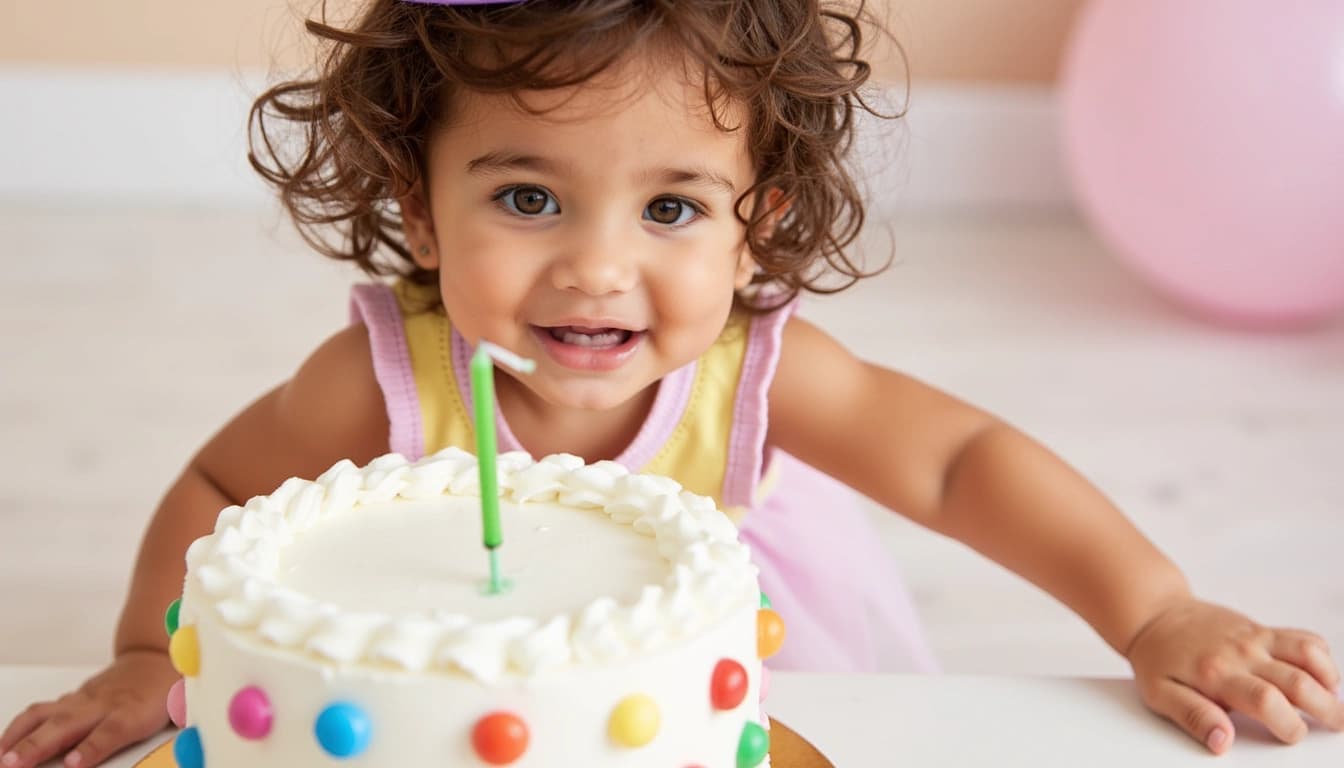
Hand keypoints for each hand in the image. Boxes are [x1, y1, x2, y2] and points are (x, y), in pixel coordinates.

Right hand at [0, 650, 177, 767]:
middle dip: (38, 747)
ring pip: (44, 715)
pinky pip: (39, 712)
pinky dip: (17, 729)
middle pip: (67, 725)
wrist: (155, 658)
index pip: (111, 731)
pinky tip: (3, 747)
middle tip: (14, 766)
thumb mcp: (181, 711)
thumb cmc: (166, 690)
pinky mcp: (71, 699)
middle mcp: (103, 704)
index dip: (92, 747)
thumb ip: (182, 729)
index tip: (74, 763)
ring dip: (18, 738)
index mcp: (133, 712)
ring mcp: (82, 700)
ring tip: (1, 760)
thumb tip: (196, 747)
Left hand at [1125, 598, 1343, 753]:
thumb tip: (1222, 742)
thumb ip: (1193, 717)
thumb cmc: (1157, 658)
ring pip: (1308, 655)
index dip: (1288, 724)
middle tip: (1335, 725)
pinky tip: (1322, 676)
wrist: (1154, 614)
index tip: (1292, 735)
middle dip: (1325, 709)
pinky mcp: (1261, 629)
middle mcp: (1241, 654)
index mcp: (1217, 675)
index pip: (1266, 701)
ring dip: (1329, 680)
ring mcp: (1255, 638)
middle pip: (1298, 682)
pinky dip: (1321, 656)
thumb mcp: (1159, 693)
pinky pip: (1301, 638)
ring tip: (1333, 701)